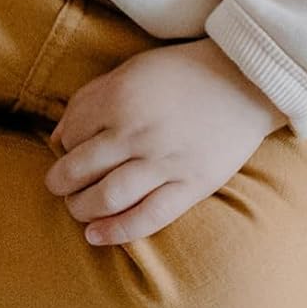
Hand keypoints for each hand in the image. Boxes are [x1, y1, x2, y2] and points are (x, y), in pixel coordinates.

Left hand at [46, 39, 286, 245]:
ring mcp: (165, 162)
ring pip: (105, 197)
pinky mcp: (191, 185)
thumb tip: (58, 138)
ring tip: (77, 208)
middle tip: (60, 186)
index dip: (63, 146)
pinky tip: (95, 236)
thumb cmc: (184, 73)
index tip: (69, 151)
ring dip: (80, 208)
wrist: (248, 80)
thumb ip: (92, 100)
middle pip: (78, 170)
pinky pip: (147, 217)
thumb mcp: (131, 71)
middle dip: (60, 183)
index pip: (70, 134)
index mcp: (119, 98)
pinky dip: (116, 231)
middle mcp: (137, 132)